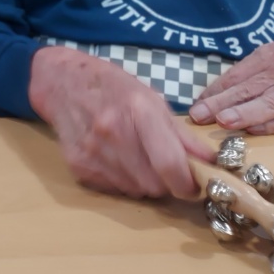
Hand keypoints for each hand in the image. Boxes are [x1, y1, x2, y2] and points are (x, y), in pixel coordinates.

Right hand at [28, 46, 212, 198]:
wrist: (62, 82)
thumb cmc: (112, 87)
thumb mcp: (150, 98)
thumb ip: (181, 134)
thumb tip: (211, 163)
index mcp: (138, 110)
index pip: (169, 163)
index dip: (187, 183)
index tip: (194, 185)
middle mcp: (113, 132)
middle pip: (154, 184)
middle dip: (165, 182)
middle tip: (163, 167)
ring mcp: (92, 151)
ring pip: (135, 190)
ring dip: (142, 182)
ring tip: (135, 157)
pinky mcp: (78, 166)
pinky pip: (113, 188)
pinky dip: (121, 180)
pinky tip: (114, 157)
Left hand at [188, 35, 273, 134]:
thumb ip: (256, 68)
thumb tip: (225, 88)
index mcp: (270, 56)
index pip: (236, 75)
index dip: (215, 90)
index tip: (197, 103)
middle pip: (247, 89)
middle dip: (220, 103)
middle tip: (198, 115)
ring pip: (269, 105)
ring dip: (244, 114)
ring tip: (223, 121)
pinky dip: (273, 126)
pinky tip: (254, 131)